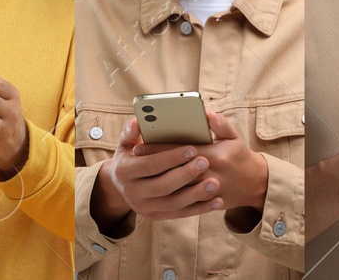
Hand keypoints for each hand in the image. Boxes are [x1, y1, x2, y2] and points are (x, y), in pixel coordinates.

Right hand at [97, 118, 221, 224]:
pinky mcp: (156, 216)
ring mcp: (144, 207)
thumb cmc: (130, 157)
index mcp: (124, 171)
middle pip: (162, 186)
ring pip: (173, 203)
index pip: (150, 165)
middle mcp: (132, 192)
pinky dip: (200, 208)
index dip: (171, 158)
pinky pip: (180, 214)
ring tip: (214, 183)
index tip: (192, 149)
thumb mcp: (126, 143)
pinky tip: (216, 201)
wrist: (121, 185)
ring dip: (196, 194)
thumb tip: (137, 122)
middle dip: (185, 174)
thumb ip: (131, 132)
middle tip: (205, 163)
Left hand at [136, 111, 268, 212]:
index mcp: (215, 155)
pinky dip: (167, 194)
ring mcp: (207, 191)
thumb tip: (206, 113)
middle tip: (134, 157)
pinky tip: (154, 189)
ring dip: (156, 179)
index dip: (159, 148)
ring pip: (176, 188)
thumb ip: (220, 124)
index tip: (140, 145)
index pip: (180, 151)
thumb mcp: (234, 137)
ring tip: (140, 173)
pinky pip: (183, 202)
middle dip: (153, 164)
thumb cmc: (239, 156)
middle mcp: (210, 174)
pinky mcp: (204, 203)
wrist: (254, 185)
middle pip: (174, 169)